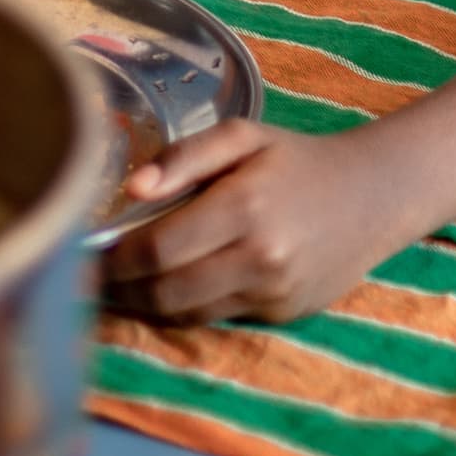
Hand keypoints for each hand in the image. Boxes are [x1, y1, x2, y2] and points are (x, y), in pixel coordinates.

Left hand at [96, 121, 426, 323]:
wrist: (373, 196)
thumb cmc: (296, 160)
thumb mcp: (243, 137)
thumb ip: (183, 157)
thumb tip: (130, 190)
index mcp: (244, 207)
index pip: (156, 250)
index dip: (111, 259)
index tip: (82, 253)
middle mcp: (260, 258)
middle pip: (163, 292)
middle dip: (119, 289)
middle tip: (90, 277)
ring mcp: (273, 292)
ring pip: (186, 314)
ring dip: (145, 305)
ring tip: (120, 286)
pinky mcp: (282, 314)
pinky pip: (216, 318)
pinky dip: (184, 308)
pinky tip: (167, 288)